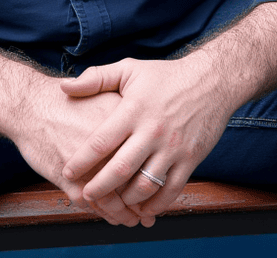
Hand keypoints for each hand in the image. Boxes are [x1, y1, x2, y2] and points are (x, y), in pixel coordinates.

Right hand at [6, 73, 147, 227]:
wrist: (31, 105)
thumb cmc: (68, 100)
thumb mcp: (102, 92)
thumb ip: (126, 111)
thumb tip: (147, 134)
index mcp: (121, 122)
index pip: (146, 156)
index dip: (155, 174)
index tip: (159, 183)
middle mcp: (108, 146)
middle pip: (135, 182)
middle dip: (144, 201)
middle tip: (149, 211)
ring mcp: (89, 164)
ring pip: (115, 199)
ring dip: (126, 213)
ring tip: (134, 219)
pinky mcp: (69, 179)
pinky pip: (93, 204)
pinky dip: (105, 214)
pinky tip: (112, 216)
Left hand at [59, 55, 238, 220]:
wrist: (211, 81)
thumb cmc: (165, 76)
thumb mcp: (129, 69)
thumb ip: (96, 78)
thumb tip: (64, 87)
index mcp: (133, 109)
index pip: (101, 141)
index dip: (81, 160)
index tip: (68, 171)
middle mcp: (152, 131)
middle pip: (119, 170)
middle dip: (99, 188)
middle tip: (86, 195)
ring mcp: (172, 148)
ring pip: (144, 185)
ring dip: (126, 199)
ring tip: (113, 201)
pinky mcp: (190, 160)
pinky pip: (170, 191)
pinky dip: (155, 205)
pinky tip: (143, 207)